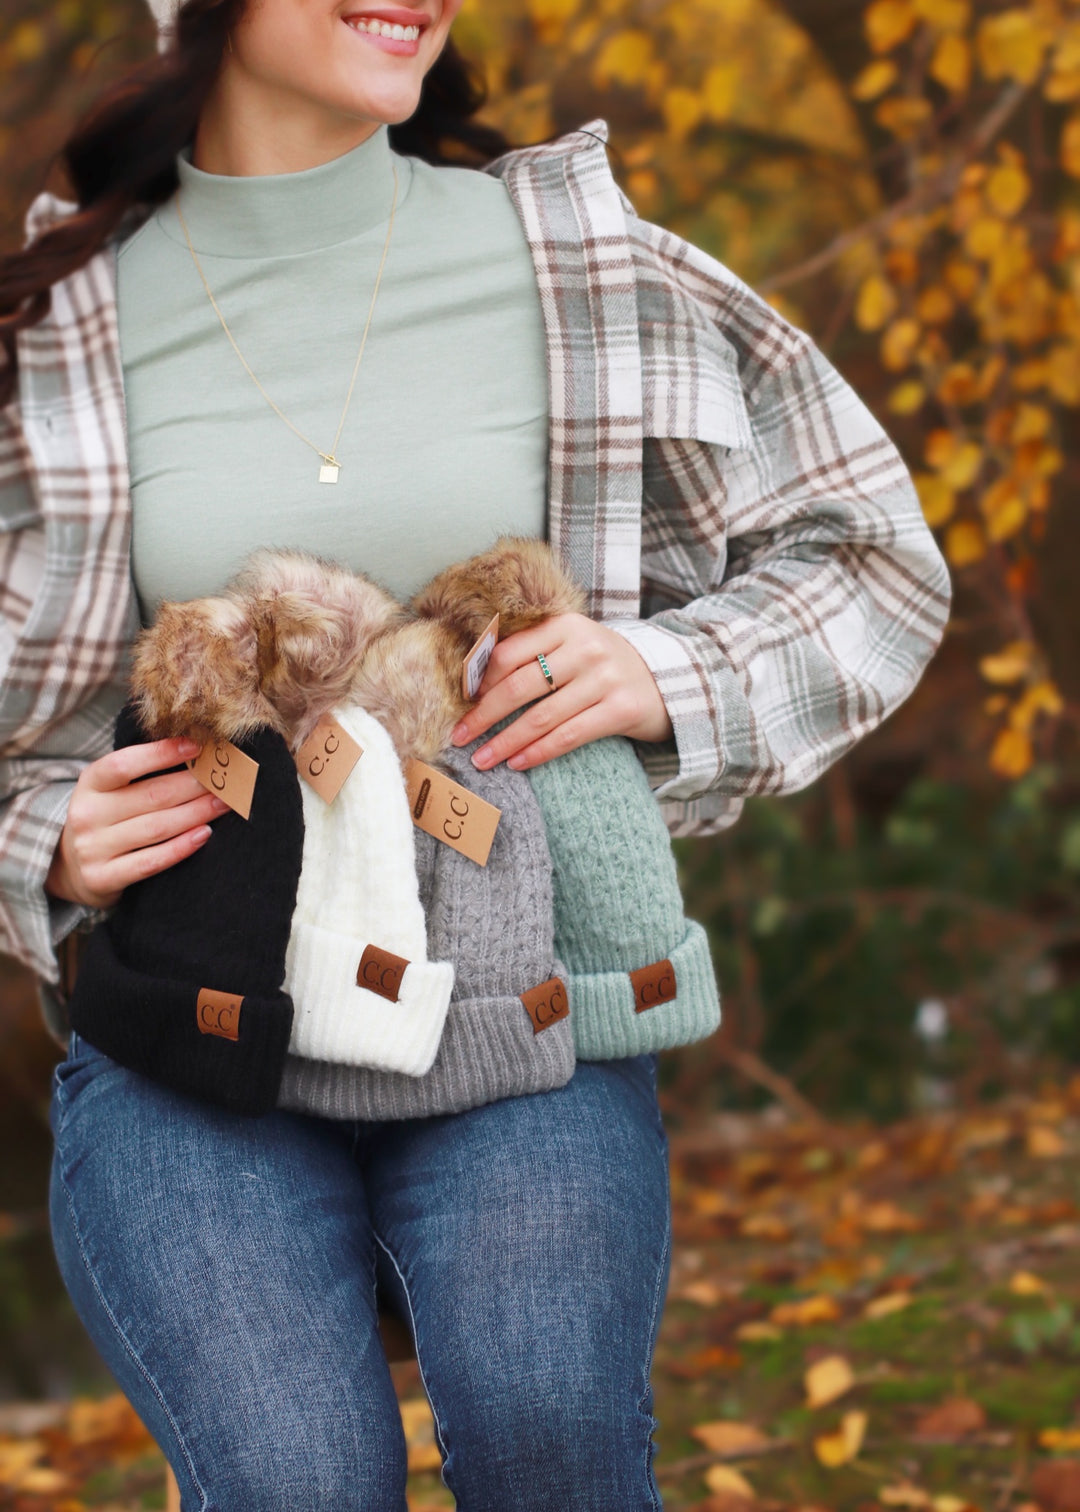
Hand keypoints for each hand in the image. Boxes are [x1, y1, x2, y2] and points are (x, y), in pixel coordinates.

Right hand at [46, 738, 228, 908]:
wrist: (71, 868)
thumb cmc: (106, 818)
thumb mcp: (110, 791)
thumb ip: (142, 775)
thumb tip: (198, 754)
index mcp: (89, 784)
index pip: (124, 764)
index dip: (161, 753)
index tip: (197, 746)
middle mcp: (87, 814)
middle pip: (151, 796)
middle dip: (194, 786)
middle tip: (224, 780)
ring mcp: (92, 848)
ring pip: (156, 827)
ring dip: (196, 814)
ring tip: (223, 804)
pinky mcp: (102, 878)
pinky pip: (151, 862)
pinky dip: (181, 847)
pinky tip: (204, 835)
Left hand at [450, 613, 672, 771]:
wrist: (666, 680)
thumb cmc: (602, 665)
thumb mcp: (572, 645)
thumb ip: (533, 653)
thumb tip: (475, 683)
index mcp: (565, 625)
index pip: (509, 653)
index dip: (480, 682)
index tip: (461, 703)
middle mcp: (585, 648)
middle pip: (519, 686)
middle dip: (483, 715)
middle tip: (459, 736)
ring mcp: (605, 679)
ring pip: (541, 716)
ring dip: (505, 742)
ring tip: (482, 759)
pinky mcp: (620, 710)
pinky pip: (568, 736)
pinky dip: (538, 752)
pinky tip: (517, 763)